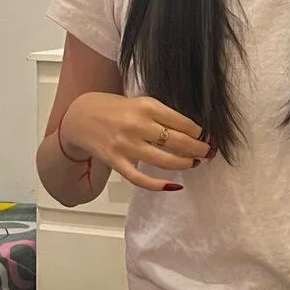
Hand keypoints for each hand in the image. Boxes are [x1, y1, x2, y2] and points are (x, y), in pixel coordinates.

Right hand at [61, 93, 213, 191]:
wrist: (81, 117)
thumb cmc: (115, 108)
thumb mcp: (140, 103)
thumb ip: (161, 114)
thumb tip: (190, 130)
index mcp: (146, 106)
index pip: (181, 122)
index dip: (197, 131)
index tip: (204, 135)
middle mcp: (137, 125)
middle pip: (176, 141)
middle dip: (197, 148)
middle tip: (208, 151)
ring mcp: (126, 145)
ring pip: (163, 160)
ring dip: (184, 164)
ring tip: (194, 163)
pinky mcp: (117, 162)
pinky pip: (140, 178)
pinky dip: (159, 185)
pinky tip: (173, 186)